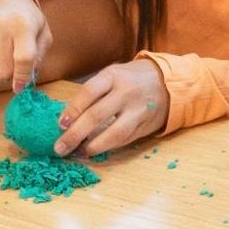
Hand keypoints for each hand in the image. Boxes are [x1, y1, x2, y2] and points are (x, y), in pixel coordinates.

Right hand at [0, 0, 51, 90]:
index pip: (23, 59)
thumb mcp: (41, 28)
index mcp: (23, 25)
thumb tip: (27, 81)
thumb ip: (39, 55)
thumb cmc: (23, 14)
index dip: (22, 77)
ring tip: (2, 54)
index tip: (20, 86)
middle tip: (14, 64)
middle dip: (10, 74)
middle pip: (3, 70)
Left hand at [52, 60, 169, 157]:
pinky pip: (124, 140)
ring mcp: (138, 110)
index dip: (72, 110)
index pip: (88, 92)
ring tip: (78, 152)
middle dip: (75, 134)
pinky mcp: (146, 126)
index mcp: (114, 76)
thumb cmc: (132, 79)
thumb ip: (94, 93)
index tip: (60, 125)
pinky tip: (95, 150)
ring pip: (114, 133)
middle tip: (59, 148)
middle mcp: (126, 92)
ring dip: (93, 146)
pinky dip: (108, 147)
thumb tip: (67, 118)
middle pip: (97, 115)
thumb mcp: (113, 75)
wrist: (169, 82)